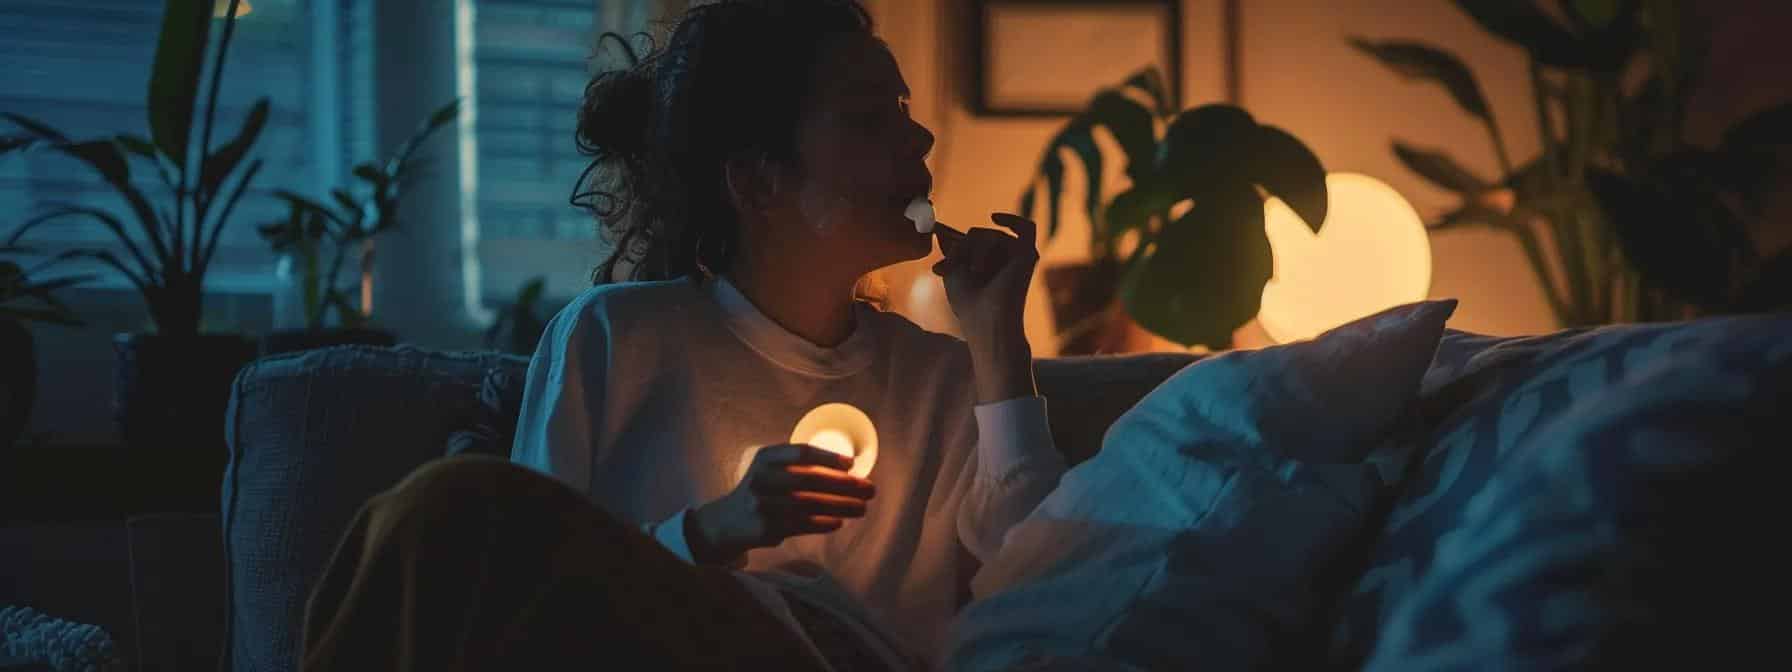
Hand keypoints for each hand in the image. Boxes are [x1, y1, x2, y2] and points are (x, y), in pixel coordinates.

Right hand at [689, 444, 875, 561]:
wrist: (726, 521)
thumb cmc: (760, 491)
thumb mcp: (770, 470)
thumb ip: (798, 467)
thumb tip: (848, 471)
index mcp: (765, 458)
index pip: (800, 453)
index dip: (829, 457)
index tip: (852, 464)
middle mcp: (762, 479)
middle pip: (811, 479)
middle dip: (845, 485)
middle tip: (869, 488)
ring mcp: (763, 504)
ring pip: (811, 504)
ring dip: (841, 506)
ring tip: (862, 507)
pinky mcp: (766, 528)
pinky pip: (802, 525)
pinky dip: (823, 523)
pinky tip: (839, 522)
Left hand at [934, 213, 1040, 402]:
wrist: (986, 321)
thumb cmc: (968, 303)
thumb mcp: (954, 271)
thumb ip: (954, 249)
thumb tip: (943, 232)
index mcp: (987, 266)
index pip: (970, 243)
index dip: (954, 246)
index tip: (937, 261)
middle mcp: (1003, 261)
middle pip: (978, 235)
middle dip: (962, 248)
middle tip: (951, 269)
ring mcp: (1017, 258)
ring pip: (991, 235)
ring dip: (975, 248)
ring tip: (974, 271)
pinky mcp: (1028, 255)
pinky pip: (1026, 228)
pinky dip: (1012, 220)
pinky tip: (994, 218)